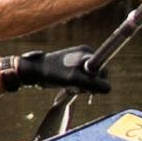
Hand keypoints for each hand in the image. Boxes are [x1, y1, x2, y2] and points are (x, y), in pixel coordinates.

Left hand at [0, 47, 114, 97]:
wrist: (33, 71)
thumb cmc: (52, 73)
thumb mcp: (74, 79)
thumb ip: (93, 83)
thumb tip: (108, 88)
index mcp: (86, 52)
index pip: (103, 68)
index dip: (98, 80)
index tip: (87, 85)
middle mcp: (84, 55)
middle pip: (98, 75)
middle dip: (89, 85)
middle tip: (76, 87)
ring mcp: (78, 62)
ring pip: (90, 80)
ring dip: (82, 87)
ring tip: (69, 87)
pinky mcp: (72, 69)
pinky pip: (83, 81)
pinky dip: (77, 87)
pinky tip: (68, 88)